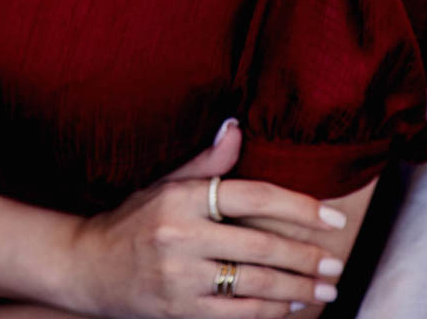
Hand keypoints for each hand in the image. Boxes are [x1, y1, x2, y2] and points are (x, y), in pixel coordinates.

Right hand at [68, 120, 346, 318]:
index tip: (332, 217)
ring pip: (255, 284)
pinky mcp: (181, 311)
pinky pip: (238, 314)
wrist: (90, 267)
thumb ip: (207, 161)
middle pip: (261, 245)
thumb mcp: (165, 182)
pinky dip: (272, 311)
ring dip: (297, 287)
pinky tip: (294, 305)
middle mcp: (182, 235)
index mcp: (182, 196)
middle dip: (306, 256)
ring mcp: (181, 277)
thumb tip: (238, 127)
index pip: (253, 196)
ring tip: (326, 287)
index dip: (298, 207)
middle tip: (337, 260)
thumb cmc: (135, 218)